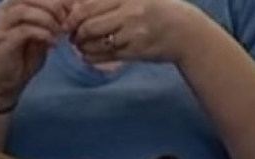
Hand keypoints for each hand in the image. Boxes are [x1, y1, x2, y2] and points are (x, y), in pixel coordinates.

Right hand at [0, 0, 72, 108]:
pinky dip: (43, 34)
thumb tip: (72, 4)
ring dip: (47, 19)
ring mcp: (0, 25)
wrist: (7, 82)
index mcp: (13, 4)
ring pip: (24, 10)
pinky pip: (24, 30)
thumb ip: (52, 17)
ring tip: (59, 32)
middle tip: (66, 20)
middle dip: (52, 5)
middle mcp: (3, 10)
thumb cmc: (25, 56)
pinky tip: (52, 44)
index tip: (73, 8)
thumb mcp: (42, 31)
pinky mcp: (1, 41)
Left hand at [66, 0, 206, 64]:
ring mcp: (132, 34)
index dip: (72, 17)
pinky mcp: (135, 52)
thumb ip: (111, 2)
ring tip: (82, 45)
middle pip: (88, 26)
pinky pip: (104, 56)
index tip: (67, 22)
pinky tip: (89, 54)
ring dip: (82, 47)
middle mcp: (130, 14)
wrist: (187, 32)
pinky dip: (91, 56)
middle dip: (75, 33)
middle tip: (73, 36)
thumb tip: (79, 7)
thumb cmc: (160, 12)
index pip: (88, 7)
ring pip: (94, 43)